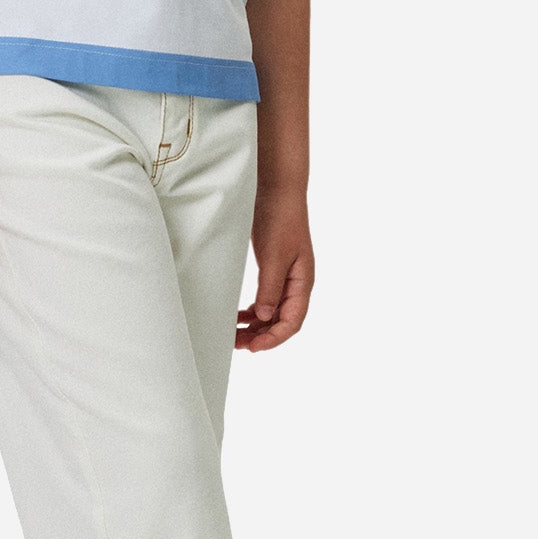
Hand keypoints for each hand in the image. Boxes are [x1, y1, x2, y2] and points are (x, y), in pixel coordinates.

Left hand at [236, 192, 313, 351]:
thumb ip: (269, 288)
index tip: (252, 348)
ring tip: (235, 334)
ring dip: (256, 326)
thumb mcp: (274, 255)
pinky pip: (266, 299)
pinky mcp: (274, 269)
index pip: (292, 322)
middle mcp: (297, 284)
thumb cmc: (280, 219)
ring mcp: (286, 277)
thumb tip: (264, 318)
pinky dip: (253, 311)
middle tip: (237, 344)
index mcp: (302, 282)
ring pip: (272, 312)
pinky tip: (240, 316)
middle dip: (262, 336)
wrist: (278, 190)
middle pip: (282, 321)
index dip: (273, 339)